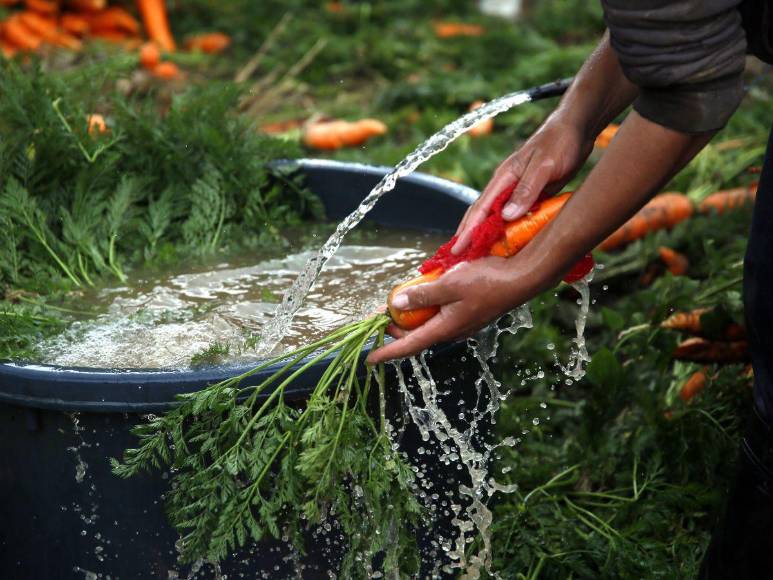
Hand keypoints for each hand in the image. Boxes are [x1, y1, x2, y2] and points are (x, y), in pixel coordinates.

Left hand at [367, 256, 539, 363]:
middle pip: (418, 336)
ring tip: (401, 303)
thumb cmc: (488, 281)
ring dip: (414, 318)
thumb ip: (423, 294)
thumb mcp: (450, 284)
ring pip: (431, 325)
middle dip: (398, 329)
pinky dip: (429, 310)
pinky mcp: (470, 314)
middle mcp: (453, 331)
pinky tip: (428, 293)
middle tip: (383, 316)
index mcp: (446, 328)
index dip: (388, 352)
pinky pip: (443, 316)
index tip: (370, 359)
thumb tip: (397, 303)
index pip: (409, 345)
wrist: (522, 279)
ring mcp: (463, 323)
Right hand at [452, 112, 593, 254]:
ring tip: (476, 254)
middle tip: (457, 256)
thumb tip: (506, 217)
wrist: (576, 129)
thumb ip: (526, 190)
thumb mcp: (544, 167)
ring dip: (485, 234)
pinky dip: (506, 230)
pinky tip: (506, 242)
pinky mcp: (531, 194)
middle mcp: (506, 185)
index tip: (458, 248)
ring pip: (497, 216)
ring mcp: (518, 190)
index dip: (468, 230)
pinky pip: (515, 216)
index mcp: (504, 178)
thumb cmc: (559, 143)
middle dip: (468, 234)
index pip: (480, 208)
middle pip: (481, 213)